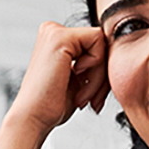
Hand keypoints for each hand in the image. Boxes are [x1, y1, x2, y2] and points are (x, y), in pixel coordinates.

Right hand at [10, 21, 108, 138]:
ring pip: (101, 44)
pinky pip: (98, 42)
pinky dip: (96, 68)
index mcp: (56, 38)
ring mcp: (55, 31)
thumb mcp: (77, 79)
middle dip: (102, 77)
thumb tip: (115, 56)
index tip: (91, 97)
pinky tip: (78, 83)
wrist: (34, 118)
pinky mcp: (61, 37)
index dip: (100, 73)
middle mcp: (53, 30)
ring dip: (99, 77)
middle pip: (100, 43)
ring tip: (83, 97)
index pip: (96, 44)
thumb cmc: (52, 106)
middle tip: (90, 100)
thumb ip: (92, 63)